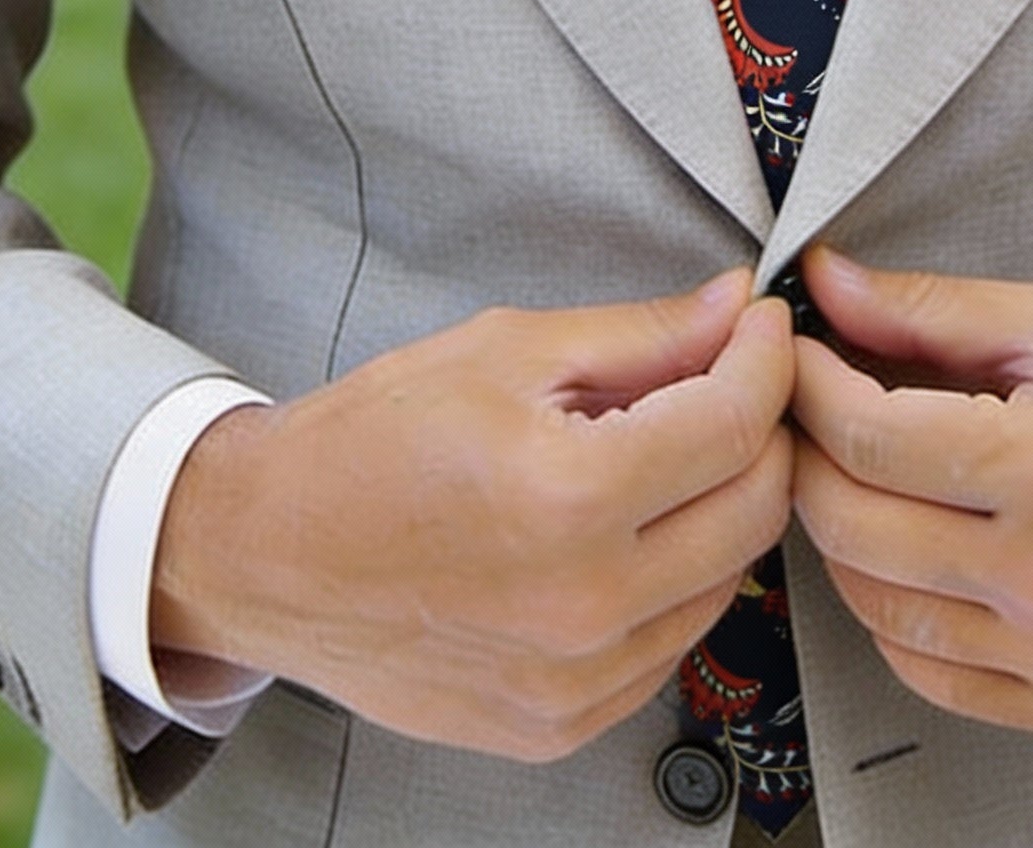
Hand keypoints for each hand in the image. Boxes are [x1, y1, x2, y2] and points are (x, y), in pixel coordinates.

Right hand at [151, 270, 794, 761]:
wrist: (267, 554)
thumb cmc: (371, 443)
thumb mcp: (507, 350)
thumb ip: (641, 335)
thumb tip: (733, 308)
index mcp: (569, 497)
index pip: (735, 423)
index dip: (766, 359)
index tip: (761, 327)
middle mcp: (584, 604)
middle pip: (755, 508)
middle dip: (762, 429)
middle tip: (730, 380)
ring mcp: (575, 680)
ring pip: (727, 580)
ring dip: (723, 505)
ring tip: (667, 452)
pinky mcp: (560, 724)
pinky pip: (671, 643)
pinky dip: (676, 578)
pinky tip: (628, 529)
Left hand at [790, 248, 1032, 740]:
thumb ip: (937, 310)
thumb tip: (830, 284)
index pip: (865, 436)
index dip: (808, 384)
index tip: (799, 351)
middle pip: (851, 525)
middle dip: (807, 453)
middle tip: (811, 406)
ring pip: (875, 606)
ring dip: (841, 533)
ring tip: (857, 473)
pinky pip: (931, 676)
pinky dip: (893, 615)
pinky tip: (906, 556)